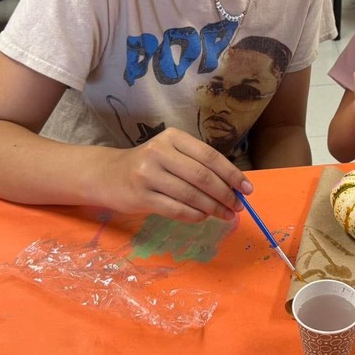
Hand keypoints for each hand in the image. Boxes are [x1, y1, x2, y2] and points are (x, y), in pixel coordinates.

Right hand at [99, 127, 250, 220]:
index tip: (247, 189)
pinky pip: (176, 209)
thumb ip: (198, 165)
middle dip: (225, 194)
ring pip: (191, 194)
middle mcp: (160, 152)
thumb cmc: (149, 165)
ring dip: (213, 208)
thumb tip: (234, 186)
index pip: (210, 156)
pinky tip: (203, 217)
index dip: (232, 174)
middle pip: (202, 176)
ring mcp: (148, 174)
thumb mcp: (172, 154)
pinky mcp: (141, 196)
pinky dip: (194, 215)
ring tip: (225, 215)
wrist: (107, 175)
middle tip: (237, 207)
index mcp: (173, 137)